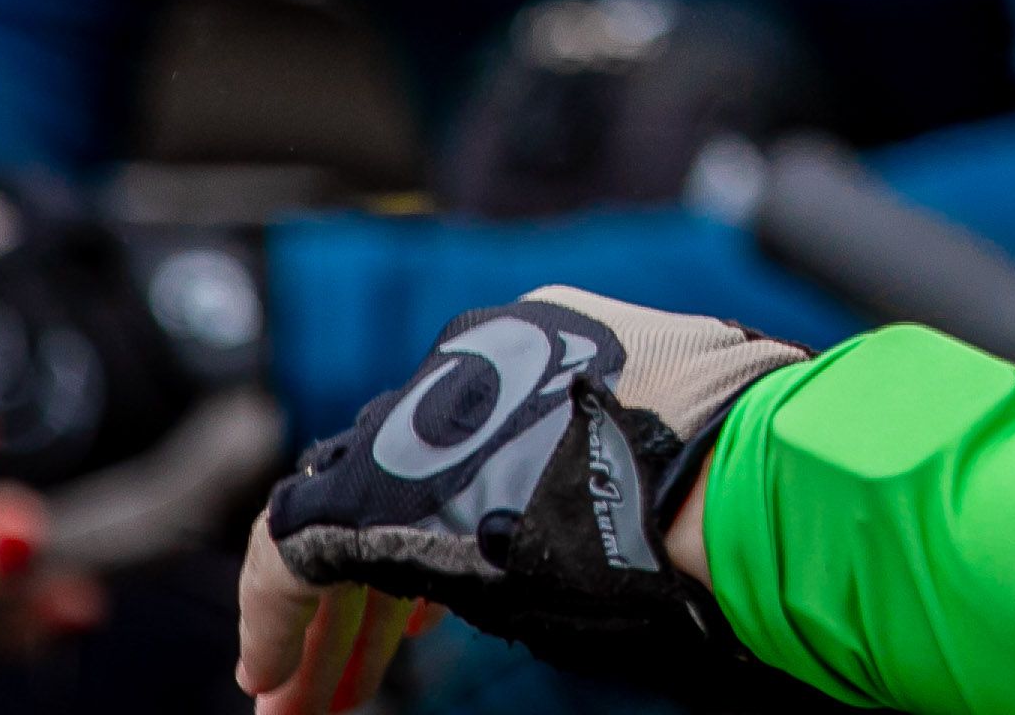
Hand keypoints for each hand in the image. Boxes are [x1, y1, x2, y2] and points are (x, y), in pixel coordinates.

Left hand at [241, 290, 801, 706]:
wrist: (726, 477)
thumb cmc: (742, 469)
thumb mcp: (688, 433)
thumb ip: (630, 452)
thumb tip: (641, 500)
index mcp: (552, 336)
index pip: (468, 443)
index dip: (442, 528)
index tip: (423, 606)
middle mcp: (475, 364)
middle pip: (394, 486)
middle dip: (365, 599)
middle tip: (341, 675)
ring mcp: (424, 417)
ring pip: (336, 520)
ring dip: (320, 624)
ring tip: (295, 701)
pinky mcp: (372, 487)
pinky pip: (292, 548)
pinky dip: (275, 618)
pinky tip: (273, 677)